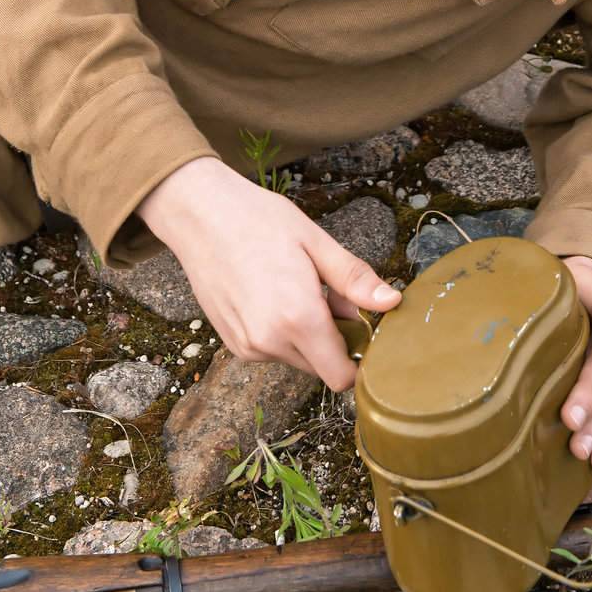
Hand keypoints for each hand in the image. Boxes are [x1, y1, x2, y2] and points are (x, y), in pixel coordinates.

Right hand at [136, 157, 401, 391]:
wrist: (200, 214)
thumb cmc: (258, 220)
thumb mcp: (315, 242)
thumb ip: (354, 280)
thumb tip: (392, 302)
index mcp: (297, 319)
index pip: (340, 377)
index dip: (357, 356)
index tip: (359, 324)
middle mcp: (269, 342)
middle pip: (321, 367)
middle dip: (332, 338)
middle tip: (322, 290)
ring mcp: (247, 346)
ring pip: (296, 358)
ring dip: (305, 334)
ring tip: (293, 287)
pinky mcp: (231, 343)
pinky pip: (271, 350)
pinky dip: (280, 332)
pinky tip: (270, 294)